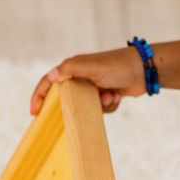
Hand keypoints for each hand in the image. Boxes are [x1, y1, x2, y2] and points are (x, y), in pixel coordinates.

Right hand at [30, 47, 147, 116]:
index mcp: (73, 68)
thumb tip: (51, 76)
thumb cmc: (117, 65)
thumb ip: (70, 69)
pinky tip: (117, 96)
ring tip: (110, 95)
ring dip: (99, 105)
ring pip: (85, 106)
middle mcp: (81, 77)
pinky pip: (100, 109)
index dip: (39, 96)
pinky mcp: (105, 94)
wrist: (145, 70)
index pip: (49, 82)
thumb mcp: (92, 66)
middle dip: (74, 105)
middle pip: (67, 97)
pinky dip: (109, 105)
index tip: (34, 112)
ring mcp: (93, 87)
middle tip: (75, 113)